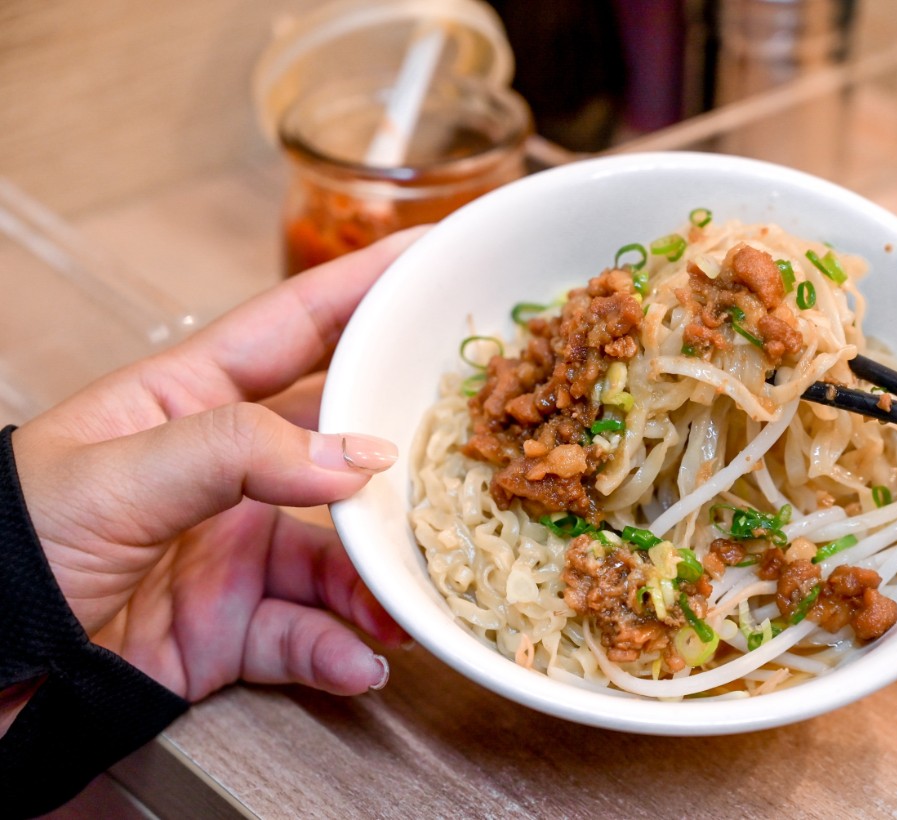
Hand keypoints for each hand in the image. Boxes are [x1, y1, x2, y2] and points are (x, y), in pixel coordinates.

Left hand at [8, 230, 421, 704]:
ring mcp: (234, 547)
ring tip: (410, 600)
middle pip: (341, 440)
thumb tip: (361, 454)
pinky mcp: (232, 624)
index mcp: (190, 396)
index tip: (439, 255)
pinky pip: (307, 633)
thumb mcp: (115, 474)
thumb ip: (237, 451)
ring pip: (339, 550)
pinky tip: (360, 661)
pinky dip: (339, 650)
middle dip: (405, 447)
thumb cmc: (10, 542)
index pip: (298, 323)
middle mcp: (228, 466)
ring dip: (379, 576)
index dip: (368, 284)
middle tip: (474, 443)